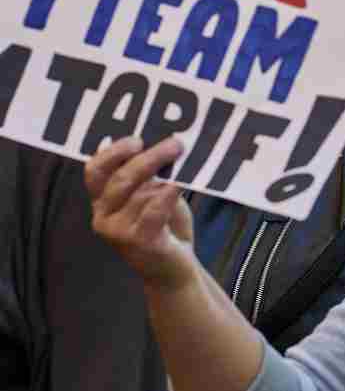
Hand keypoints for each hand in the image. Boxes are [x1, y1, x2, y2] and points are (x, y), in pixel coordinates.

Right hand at [86, 136, 196, 291]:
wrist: (173, 268)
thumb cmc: (164, 225)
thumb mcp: (153, 195)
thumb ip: (149, 176)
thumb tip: (164, 142)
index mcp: (102, 200)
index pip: (94, 171)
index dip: (112, 152)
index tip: (137, 139)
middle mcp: (103, 216)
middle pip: (120, 178)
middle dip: (148, 157)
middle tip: (175, 144)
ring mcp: (117, 232)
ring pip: (138, 193)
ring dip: (164, 174)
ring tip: (185, 161)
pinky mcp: (138, 243)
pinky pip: (152, 211)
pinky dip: (167, 194)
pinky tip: (180, 185)